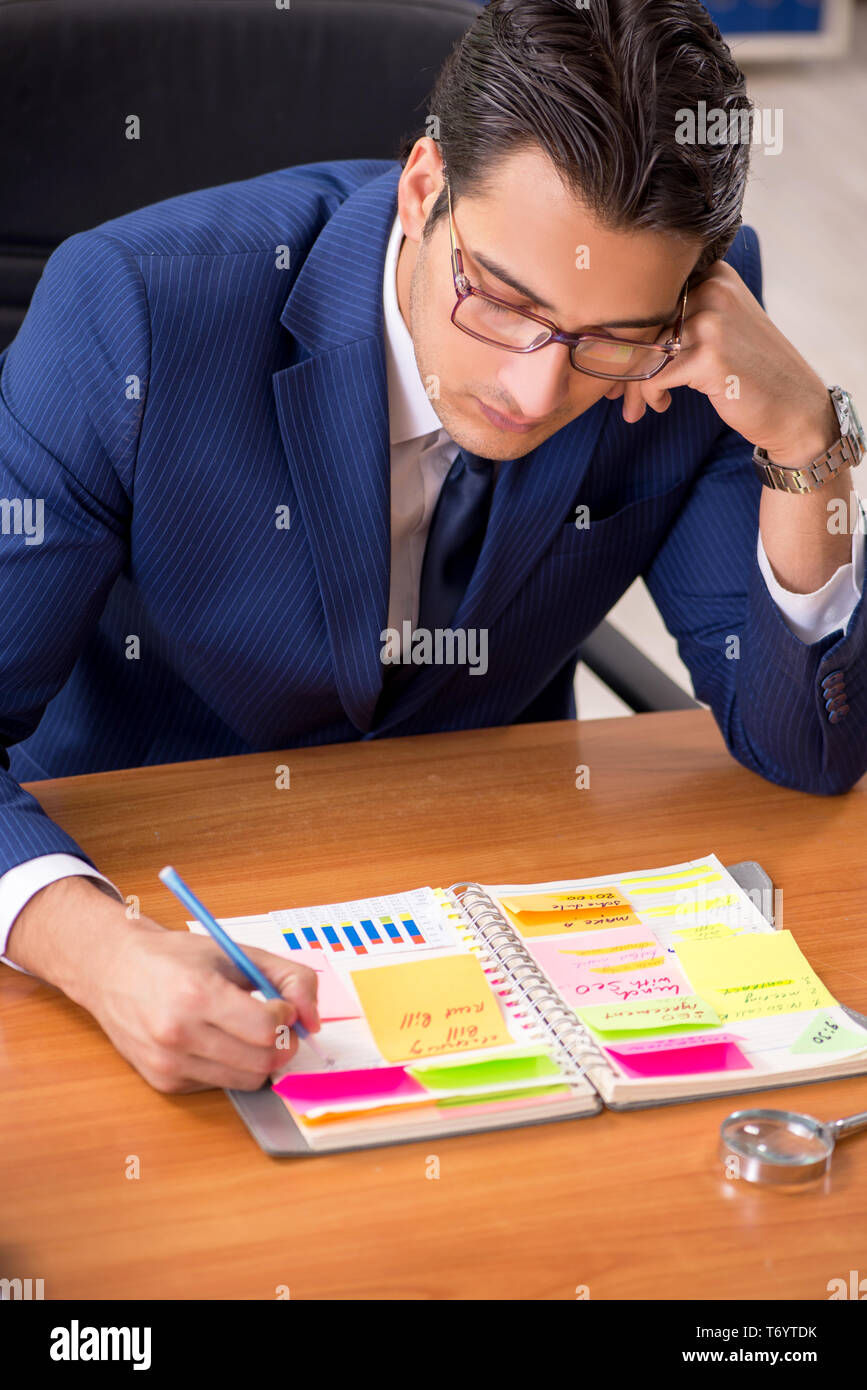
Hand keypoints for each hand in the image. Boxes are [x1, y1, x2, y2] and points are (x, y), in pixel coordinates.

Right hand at [90, 918, 320, 1092]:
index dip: (287, 1019)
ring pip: (246, 1080)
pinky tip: (216, 1040)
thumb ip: (287, 977)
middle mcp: (178, 1034)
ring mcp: (168, 1063)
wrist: (112, 970)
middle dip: (282, 1044)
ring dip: (259, 1059)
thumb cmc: (175, 957)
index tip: (281, 1006)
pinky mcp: (163, 1082)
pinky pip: (220, 1085)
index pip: (267, 1030)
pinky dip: (231, 1066)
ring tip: (248, 1031)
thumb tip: (313, 1020)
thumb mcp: (234, 951)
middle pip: (261, 1063)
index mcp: (197, 994)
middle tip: (277, 1024)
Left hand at [605, 260, 836, 465]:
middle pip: (642, 324)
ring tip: (635, 407)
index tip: (613, 360)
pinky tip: (661, 406)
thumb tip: (612, 328)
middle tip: (615, 392)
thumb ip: (678, 314)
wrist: (795, 408)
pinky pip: (653, 376)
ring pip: (643, 351)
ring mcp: (712, 321)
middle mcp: (714, 288)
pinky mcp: (709, 357)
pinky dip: (650, 395)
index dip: (625, 330)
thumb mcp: (719, 327)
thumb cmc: (749, 372)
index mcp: (714, 274)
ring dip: (632, 385)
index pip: (647, 294)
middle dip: (621, 362)